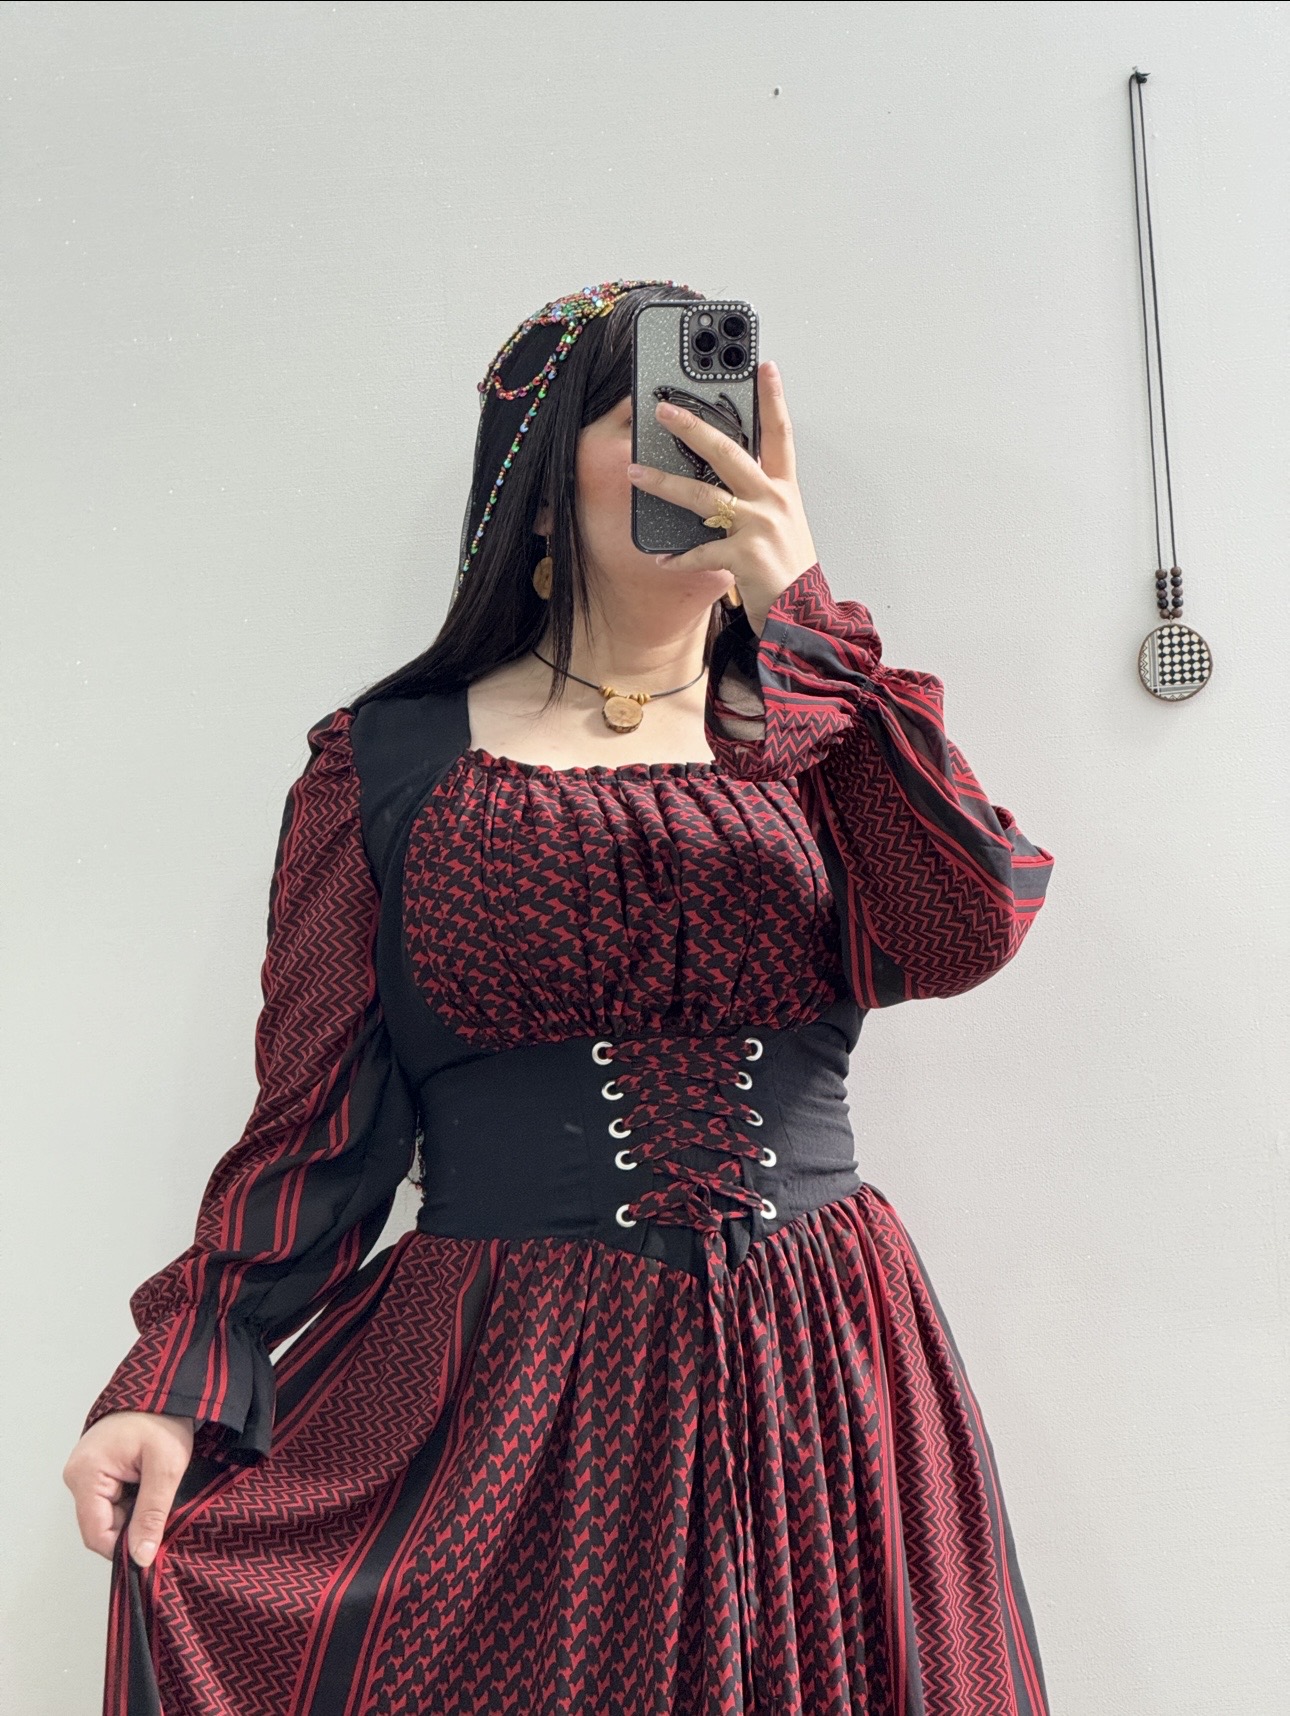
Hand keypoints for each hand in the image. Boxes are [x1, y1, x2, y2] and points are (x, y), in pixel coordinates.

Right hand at [63, 1410, 193, 1566]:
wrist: (165, 1388)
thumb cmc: (163, 1418)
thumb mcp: (165, 1467)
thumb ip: (151, 1513)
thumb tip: (140, 1556)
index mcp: (86, 1474)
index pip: (97, 1534)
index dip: (123, 1548)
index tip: (151, 1550)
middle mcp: (77, 1476)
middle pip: (101, 1525)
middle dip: (131, 1529)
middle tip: (162, 1517)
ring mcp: (85, 1473)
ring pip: (107, 1514)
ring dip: (133, 1514)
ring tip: (158, 1497)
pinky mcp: (96, 1471)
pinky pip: (110, 1500)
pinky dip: (131, 1501)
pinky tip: (149, 1489)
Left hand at [626, 359, 818, 633]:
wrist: (802, 619)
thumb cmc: (788, 574)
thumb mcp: (782, 528)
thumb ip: (758, 501)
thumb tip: (721, 483)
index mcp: (784, 490)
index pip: (780, 434)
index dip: (773, 399)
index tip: (764, 366)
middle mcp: (773, 501)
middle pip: (728, 452)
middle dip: (692, 427)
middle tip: (664, 410)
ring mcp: (759, 527)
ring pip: (703, 496)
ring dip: (664, 484)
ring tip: (635, 473)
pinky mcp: (745, 556)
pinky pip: (700, 552)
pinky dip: (677, 557)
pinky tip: (659, 558)